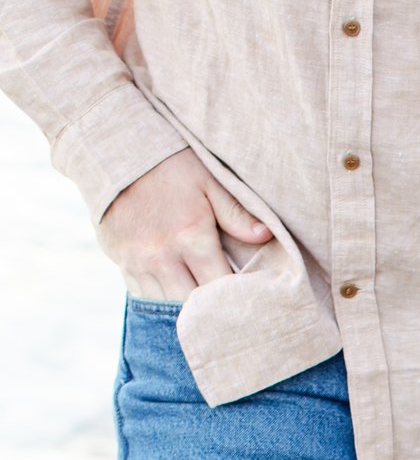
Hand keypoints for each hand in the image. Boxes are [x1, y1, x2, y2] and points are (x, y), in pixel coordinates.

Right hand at [99, 150, 272, 300]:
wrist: (113, 152)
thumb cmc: (169, 165)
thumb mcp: (208, 181)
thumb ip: (236, 213)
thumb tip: (265, 236)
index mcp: (191, 236)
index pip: (220, 286)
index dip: (235, 296)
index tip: (246, 297)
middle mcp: (163, 255)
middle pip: (194, 304)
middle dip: (211, 307)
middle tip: (226, 305)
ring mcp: (139, 262)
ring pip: (168, 305)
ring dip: (186, 307)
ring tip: (203, 303)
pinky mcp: (122, 263)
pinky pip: (145, 297)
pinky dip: (162, 298)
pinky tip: (176, 291)